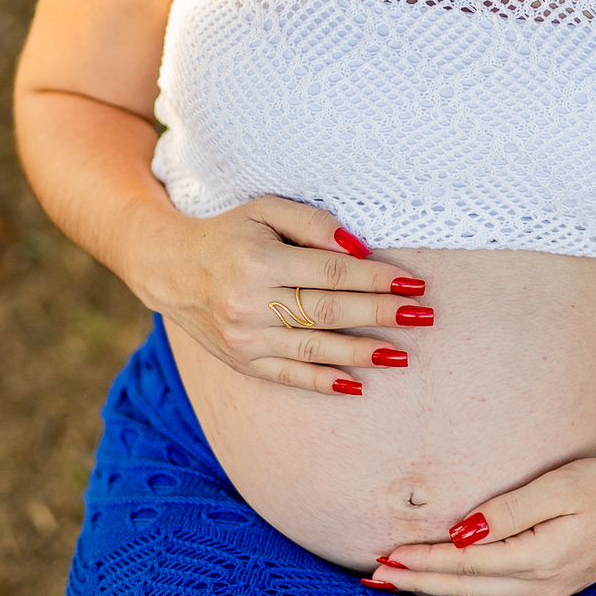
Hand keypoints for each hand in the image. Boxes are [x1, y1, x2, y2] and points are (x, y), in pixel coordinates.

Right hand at [130, 193, 432, 394]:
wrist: (171, 269)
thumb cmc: (230, 233)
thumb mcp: (266, 210)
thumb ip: (313, 223)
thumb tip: (359, 249)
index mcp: (261, 263)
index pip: (333, 274)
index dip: (376, 280)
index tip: (413, 283)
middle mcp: (252, 304)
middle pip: (331, 313)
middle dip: (382, 315)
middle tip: (424, 316)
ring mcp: (246, 339)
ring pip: (315, 350)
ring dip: (364, 353)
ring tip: (403, 353)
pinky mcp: (243, 362)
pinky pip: (290, 377)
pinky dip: (324, 382)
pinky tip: (358, 384)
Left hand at [367, 452, 595, 595]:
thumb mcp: (562, 488)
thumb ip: (511, 511)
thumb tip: (463, 533)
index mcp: (539, 560)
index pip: (466, 563)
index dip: (424, 560)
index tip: (386, 556)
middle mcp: (539, 584)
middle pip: (465, 588)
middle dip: (418, 582)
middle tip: (374, 578)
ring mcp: (547, 589)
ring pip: (478, 594)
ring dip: (435, 587)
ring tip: (397, 580)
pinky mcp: (553, 583)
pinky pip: (496, 591)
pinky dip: (463, 586)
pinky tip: (446, 580)